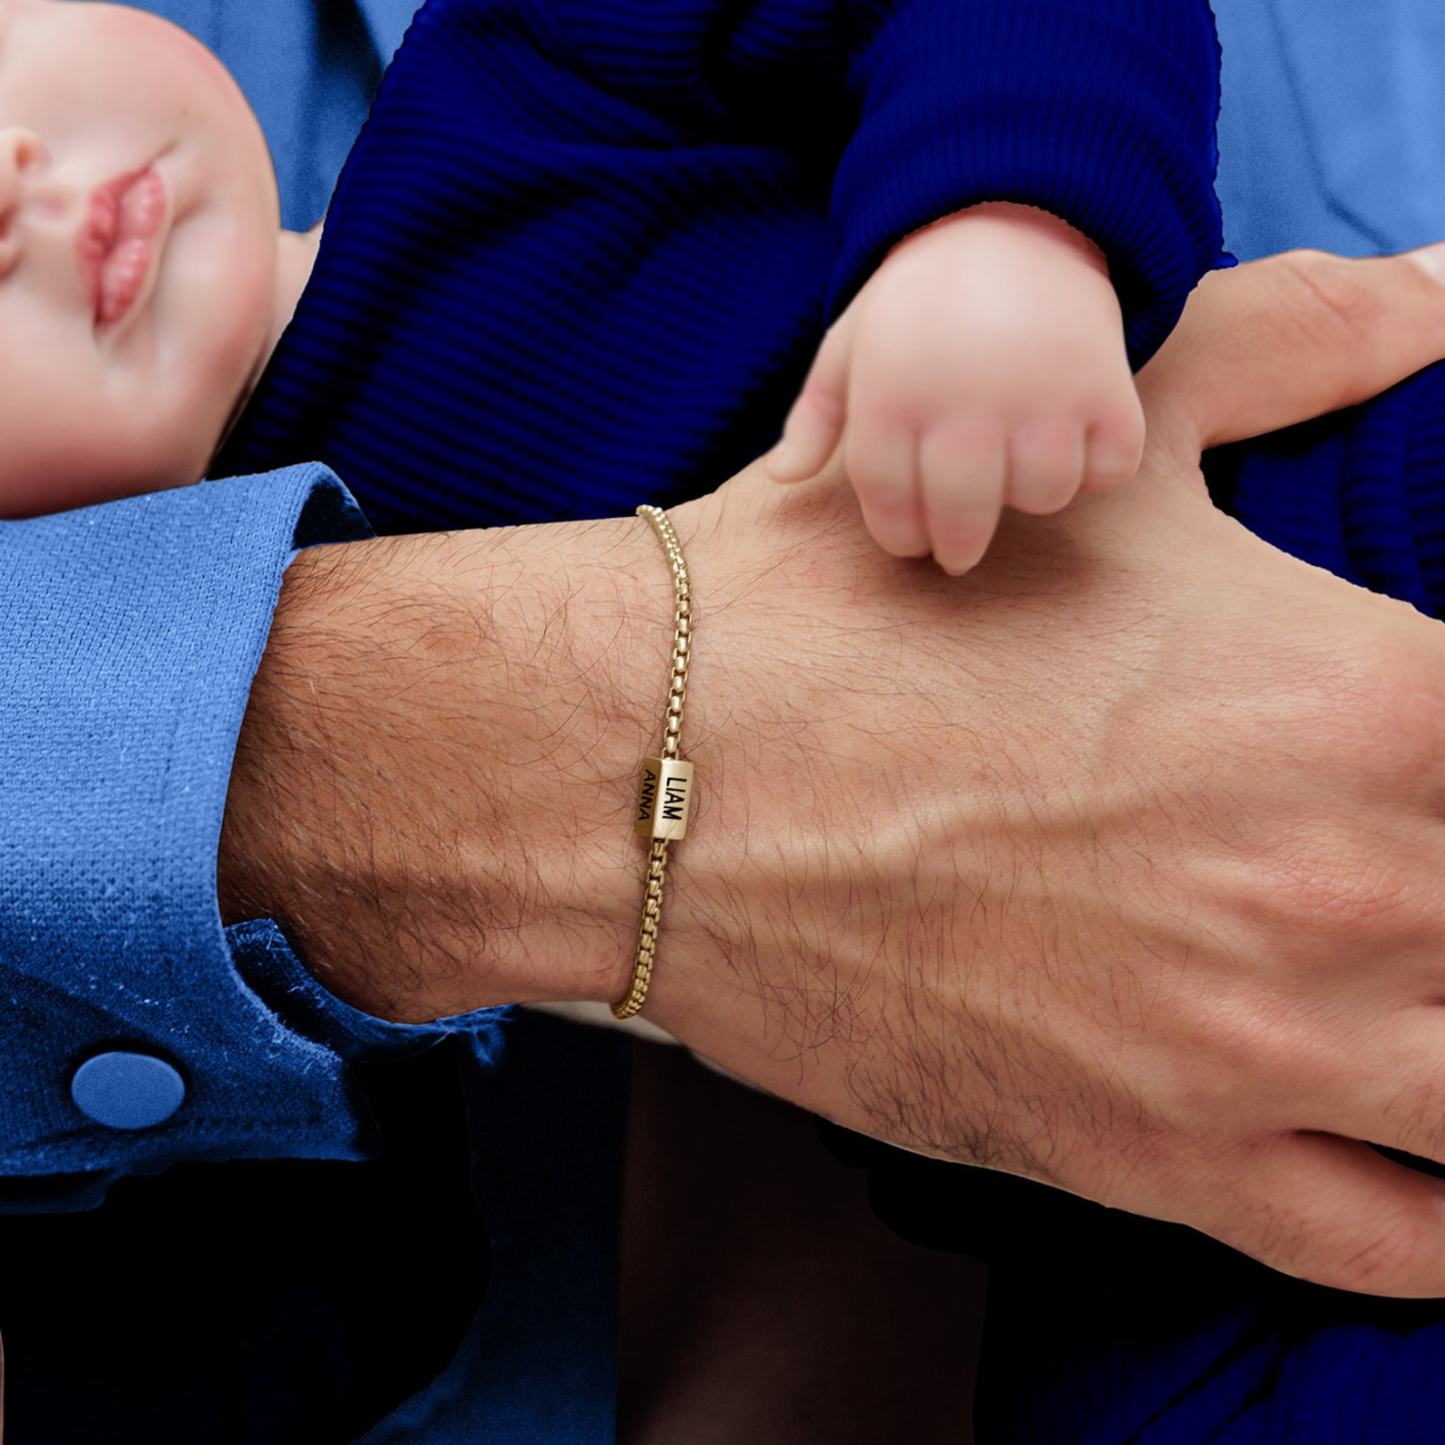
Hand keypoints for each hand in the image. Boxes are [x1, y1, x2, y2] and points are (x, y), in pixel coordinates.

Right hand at [645, 243, 1444, 1297]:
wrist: (652, 780)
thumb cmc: (852, 609)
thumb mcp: (1082, 440)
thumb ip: (1292, 346)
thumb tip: (1428, 294)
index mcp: (1369, 705)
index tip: (1430, 765)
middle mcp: (1348, 894)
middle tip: (1394, 851)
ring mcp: (1256, 1053)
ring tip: (1409, 989)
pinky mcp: (1154, 1161)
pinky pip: (1398, 1245)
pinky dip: (1440, 1213)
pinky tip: (1407, 1141)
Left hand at [764, 202, 1145, 573]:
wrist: (1015, 214)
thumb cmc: (921, 298)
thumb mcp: (851, 343)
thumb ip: (815, 415)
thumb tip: (782, 478)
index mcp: (892, 393)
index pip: (889, 502)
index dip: (900, 535)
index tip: (912, 540)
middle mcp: (963, 398)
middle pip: (962, 517)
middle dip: (958, 546)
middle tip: (960, 550)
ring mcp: (1039, 392)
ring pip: (1042, 495)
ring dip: (1032, 493)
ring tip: (1020, 466)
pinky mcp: (1105, 383)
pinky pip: (1110, 467)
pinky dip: (1100, 464)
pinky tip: (1077, 439)